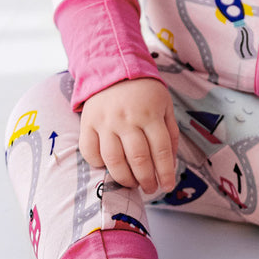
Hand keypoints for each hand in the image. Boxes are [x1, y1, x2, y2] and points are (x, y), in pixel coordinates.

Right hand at [79, 78, 177, 194]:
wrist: (114, 69)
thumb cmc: (144, 92)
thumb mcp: (165, 105)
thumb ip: (170, 133)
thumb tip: (170, 163)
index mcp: (151, 114)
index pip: (161, 150)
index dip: (165, 172)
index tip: (167, 186)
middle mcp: (128, 119)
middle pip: (138, 159)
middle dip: (146, 180)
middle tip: (150, 189)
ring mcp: (106, 122)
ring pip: (114, 160)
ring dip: (125, 178)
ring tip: (132, 183)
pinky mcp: (88, 123)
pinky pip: (90, 152)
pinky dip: (99, 165)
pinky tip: (108, 168)